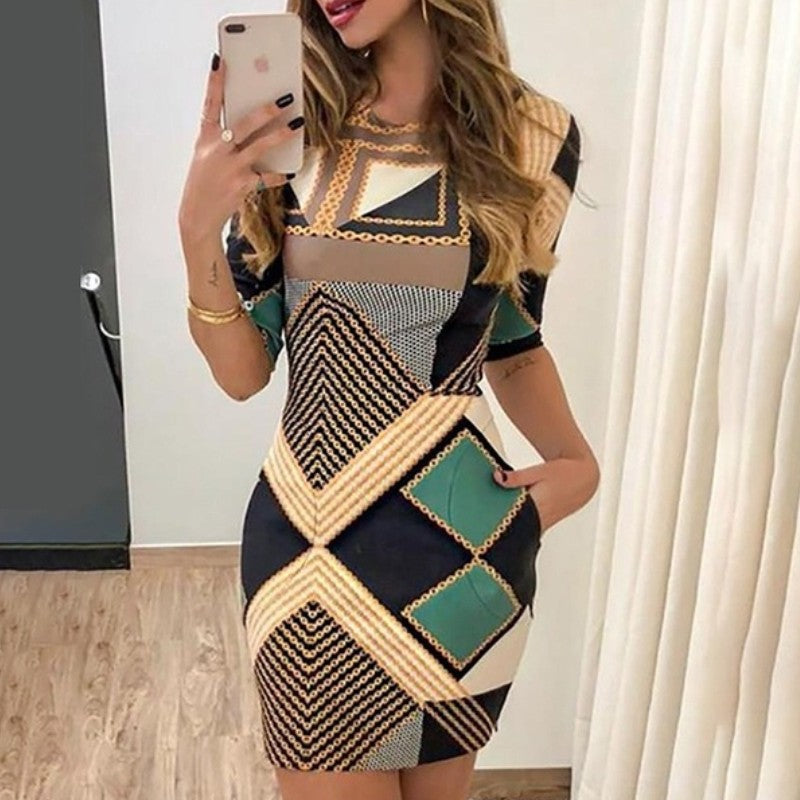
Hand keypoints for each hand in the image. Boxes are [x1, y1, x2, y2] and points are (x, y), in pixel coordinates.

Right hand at [177, 53, 304, 243]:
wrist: (197, 215)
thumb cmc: (204, 183)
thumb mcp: (206, 157)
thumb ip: (224, 141)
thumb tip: (253, 126)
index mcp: (205, 139)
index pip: (209, 105)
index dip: (214, 83)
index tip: (221, 61)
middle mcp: (217, 150)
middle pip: (244, 124)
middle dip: (266, 111)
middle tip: (284, 100)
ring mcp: (230, 167)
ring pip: (260, 146)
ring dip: (281, 135)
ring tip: (298, 126)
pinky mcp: (242, 185)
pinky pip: (267, 177)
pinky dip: (279, 175)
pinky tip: (290, 171)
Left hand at [492, 456, 598, 535]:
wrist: (584, 477)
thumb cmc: (563, 473)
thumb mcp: (538, 471)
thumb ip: (517, 477)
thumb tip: (496, 477)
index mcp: (538, 506)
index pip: (513, 520)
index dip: (498, 521)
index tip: (483, 521)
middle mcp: (541, 519)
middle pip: (515, 527)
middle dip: (500, 525)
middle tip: (482, 523)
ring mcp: (543, 524)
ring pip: (521, 530)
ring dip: (509, 525)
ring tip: (491, 521)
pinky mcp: (543, 525)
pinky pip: (527, 528)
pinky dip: (518, 524)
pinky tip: (508, 519)